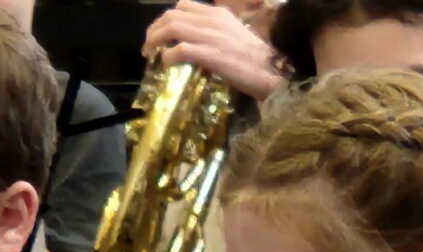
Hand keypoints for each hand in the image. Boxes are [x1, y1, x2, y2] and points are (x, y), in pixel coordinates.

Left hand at [143, 0, 280, 100]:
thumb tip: (198, 51)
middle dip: (155, 29)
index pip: (184, 6)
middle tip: (148, 45)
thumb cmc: (258, 63)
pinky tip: (165, 64)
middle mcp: (213, 19)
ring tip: (150, 53)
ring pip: (172, 27)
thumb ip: (216, 37)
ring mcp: (211, 36)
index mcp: (219, 14)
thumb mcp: (236, 39)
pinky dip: (168, 56)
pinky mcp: (211, 54)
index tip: (160, 33)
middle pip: (173, 14)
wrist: (274, 73)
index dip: (167, 18)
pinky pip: (180, 49)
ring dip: (155, 40)